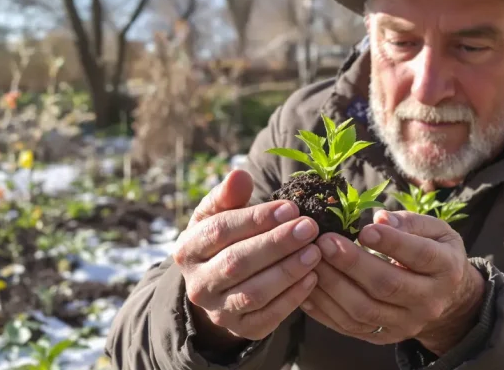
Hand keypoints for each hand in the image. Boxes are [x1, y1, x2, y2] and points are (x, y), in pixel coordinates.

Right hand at [172, 170, 321, 344]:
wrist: (218, 285)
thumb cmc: (224, 239)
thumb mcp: (218, 214)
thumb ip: (229, 195)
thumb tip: (239, 174)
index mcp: (188, 249)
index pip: (221, 231)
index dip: (256, 219)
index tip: (290, 208)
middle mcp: (198, 284)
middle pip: (238, 263)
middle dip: (277, 243)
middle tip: (309, 227)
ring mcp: (218, 311)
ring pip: (254, 293)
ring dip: (288, 271)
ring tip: (315, 251)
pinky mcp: (242, 329)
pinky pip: (269, 316)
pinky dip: (292, 298)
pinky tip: (313, 277)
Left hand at [300, 210, 485, 355]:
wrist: (447, 300)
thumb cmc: (435, 253)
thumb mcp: (437, 231)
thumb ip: (410, 222)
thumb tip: (380, 219)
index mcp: (446, 269)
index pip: (419, 256)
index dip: (392, 243)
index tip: (364, 229)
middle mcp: (428, 301)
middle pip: (387, 286)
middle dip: (352, 263)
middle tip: (324, 242)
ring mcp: (405, 324)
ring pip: (364, 310)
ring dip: (333, 285)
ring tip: (312, 260)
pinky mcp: (383, 337)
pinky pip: (348, 326)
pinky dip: (324, 308)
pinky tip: (308, 285)